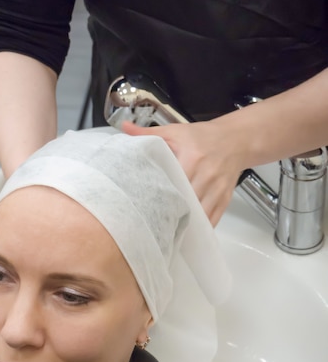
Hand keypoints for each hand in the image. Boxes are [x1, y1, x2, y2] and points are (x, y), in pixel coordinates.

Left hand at [122, 119, 245, 225]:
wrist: (236, 140)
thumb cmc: (203, 137)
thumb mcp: (175, 131)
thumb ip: (148, 133)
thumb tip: (125, 128)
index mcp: (192, 158)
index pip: (173, 182)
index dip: (160, 195)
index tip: (145, 205)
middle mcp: (207, 175)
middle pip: (185, 202)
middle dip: (170, 213)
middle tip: (153, 222)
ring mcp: (217, 189)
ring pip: (199, 215)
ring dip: (185, 224)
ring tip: (168, 231)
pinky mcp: (225, 199)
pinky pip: (212, 220)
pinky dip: (199, 228)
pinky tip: (187, 233)